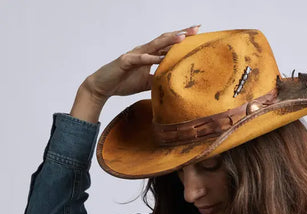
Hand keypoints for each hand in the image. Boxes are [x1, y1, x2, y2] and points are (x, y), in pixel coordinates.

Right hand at [82, 25, 200, 103]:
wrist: (103, 86)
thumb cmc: (124, 82)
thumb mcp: (146, 83)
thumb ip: (159, 80)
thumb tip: (174, 85)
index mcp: (149, 55)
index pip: (169, 45)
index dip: (183, 39)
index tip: (198, 34)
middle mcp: (144, 51)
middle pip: (165, 40)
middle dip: (181, 34)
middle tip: (196, 28)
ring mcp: (134, 54)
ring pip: (154, 45)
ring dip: (168, 41)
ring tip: (182, 37)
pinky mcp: (126, 61)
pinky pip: (140, 59)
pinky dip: (150, 58)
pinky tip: (161, 57)